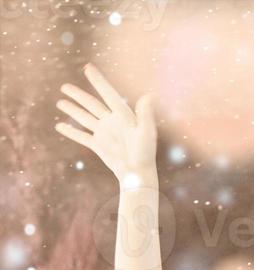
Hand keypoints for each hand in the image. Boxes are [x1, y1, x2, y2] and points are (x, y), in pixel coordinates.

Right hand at [55, 65, 156, 181]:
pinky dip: (70, 132)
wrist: (137, 174)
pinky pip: (82, 136)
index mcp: (123, 116)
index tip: (87, 67)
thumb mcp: (146, 132)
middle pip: (92, 104)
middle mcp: (112, 122)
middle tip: (64, 86)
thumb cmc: (145, 153)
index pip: (108, 94)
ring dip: (72, 110)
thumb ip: (145, 114)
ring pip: (85, 118)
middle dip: (78, 95)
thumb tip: (149, 95)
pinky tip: (59, 126)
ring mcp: (104, 133)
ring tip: (60, 101)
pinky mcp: (99, 146)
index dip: (99, 81)